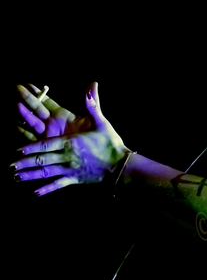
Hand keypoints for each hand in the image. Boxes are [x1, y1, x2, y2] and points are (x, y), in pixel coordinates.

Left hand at [11, 83, 130, 195]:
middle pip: (42, 160)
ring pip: (46, 173)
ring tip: (15, 177)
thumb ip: (92, 106)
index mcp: (70, 143)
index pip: (45, 145)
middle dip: (24, 162)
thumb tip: (91, 86)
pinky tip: (35, 193)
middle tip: (9, 165)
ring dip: (30, 175)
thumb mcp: (102, 123)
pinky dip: (47, 190)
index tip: (16, 149)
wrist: (122, 166)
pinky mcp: (75, 180)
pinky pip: (58, 185)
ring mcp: (70, 170)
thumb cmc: (112, 144)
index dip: (29, 147)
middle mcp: (67, 158)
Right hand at [16, 83, 91, 140]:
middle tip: (17, 88)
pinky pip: (30, 138)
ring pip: (31, 121)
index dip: (37, 93)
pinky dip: (22, 131)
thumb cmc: (97, 138)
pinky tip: (15, 124)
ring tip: (17, 105)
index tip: (27, 84)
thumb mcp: (95, 119)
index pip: (46, 101)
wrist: (97, 158)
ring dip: (24, 113)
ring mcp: (46, 134)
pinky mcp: (44, 146)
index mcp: (62, 115)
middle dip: (27, 99)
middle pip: (36, 109)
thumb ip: (92, 102)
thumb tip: (94, 83)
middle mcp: (52, 123)